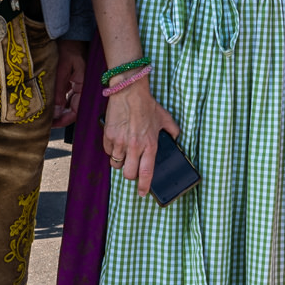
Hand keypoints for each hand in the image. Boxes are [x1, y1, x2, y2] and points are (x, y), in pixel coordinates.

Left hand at [52, 39, 86, 125]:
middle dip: (61, 116)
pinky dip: (60, 99)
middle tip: (46, 121)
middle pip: (73, 108)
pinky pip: (68, 94)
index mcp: (83, 85)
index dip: (65, 119)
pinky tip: (50, 102)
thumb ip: (60, 91)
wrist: (71, 33)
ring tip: (46, 113)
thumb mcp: (62, 70)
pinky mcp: (73, 79)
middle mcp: (83, 86)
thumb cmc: (68, 48)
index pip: (76, 110)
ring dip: (60, 109)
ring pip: (70, 102)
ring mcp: (78, 83)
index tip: (52, 124)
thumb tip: (57, 113)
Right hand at [102, 78, 178, 199]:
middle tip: (132, 169)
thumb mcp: (165, 117)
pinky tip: (117, 142)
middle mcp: (134, 146)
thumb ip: (172, 130)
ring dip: (120, 163)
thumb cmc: (147, 104)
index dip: (144, 186)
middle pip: (128, 174)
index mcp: (150, 144)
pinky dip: (112, 151)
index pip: (146, 172)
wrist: (129, 91)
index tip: (143, 193)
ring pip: (116, 164)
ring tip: (124, 154)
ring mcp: (120, 142)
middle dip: (130, 176)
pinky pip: (108, 151)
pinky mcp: (108, 136)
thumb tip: (176, 138)